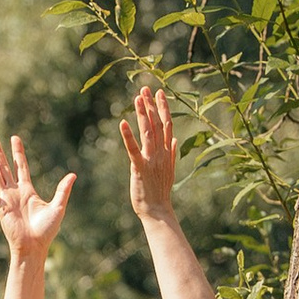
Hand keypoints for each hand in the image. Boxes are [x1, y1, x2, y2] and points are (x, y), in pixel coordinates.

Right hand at [0, 131, 74, 260]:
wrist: (34, 247)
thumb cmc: (46, 231)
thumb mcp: (58, 207)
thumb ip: (63, 190)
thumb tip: (73, 174)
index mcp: (27, 190)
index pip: (21, 166)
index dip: (18, 152)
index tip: (14, 138)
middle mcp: (14, 192)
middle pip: (4, 166)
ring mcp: (5, 199)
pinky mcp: (0, 208)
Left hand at [120, 84, 178, 221]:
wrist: (158, 210)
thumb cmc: (160, 192)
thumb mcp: (169, 171)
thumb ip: (172, 153)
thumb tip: (175, 139)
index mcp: (167, 153)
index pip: (166, 125)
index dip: (162, 108)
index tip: (159, 94)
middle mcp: (162, 153)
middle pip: (157, 124)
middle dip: (151, 105)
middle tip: (146, 88)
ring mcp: (152, 160)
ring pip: (148, 132)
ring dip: (143, 114)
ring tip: (138, 98)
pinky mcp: (140, 168)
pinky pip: (133, 149)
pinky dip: (128, 136)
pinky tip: (122, 123)